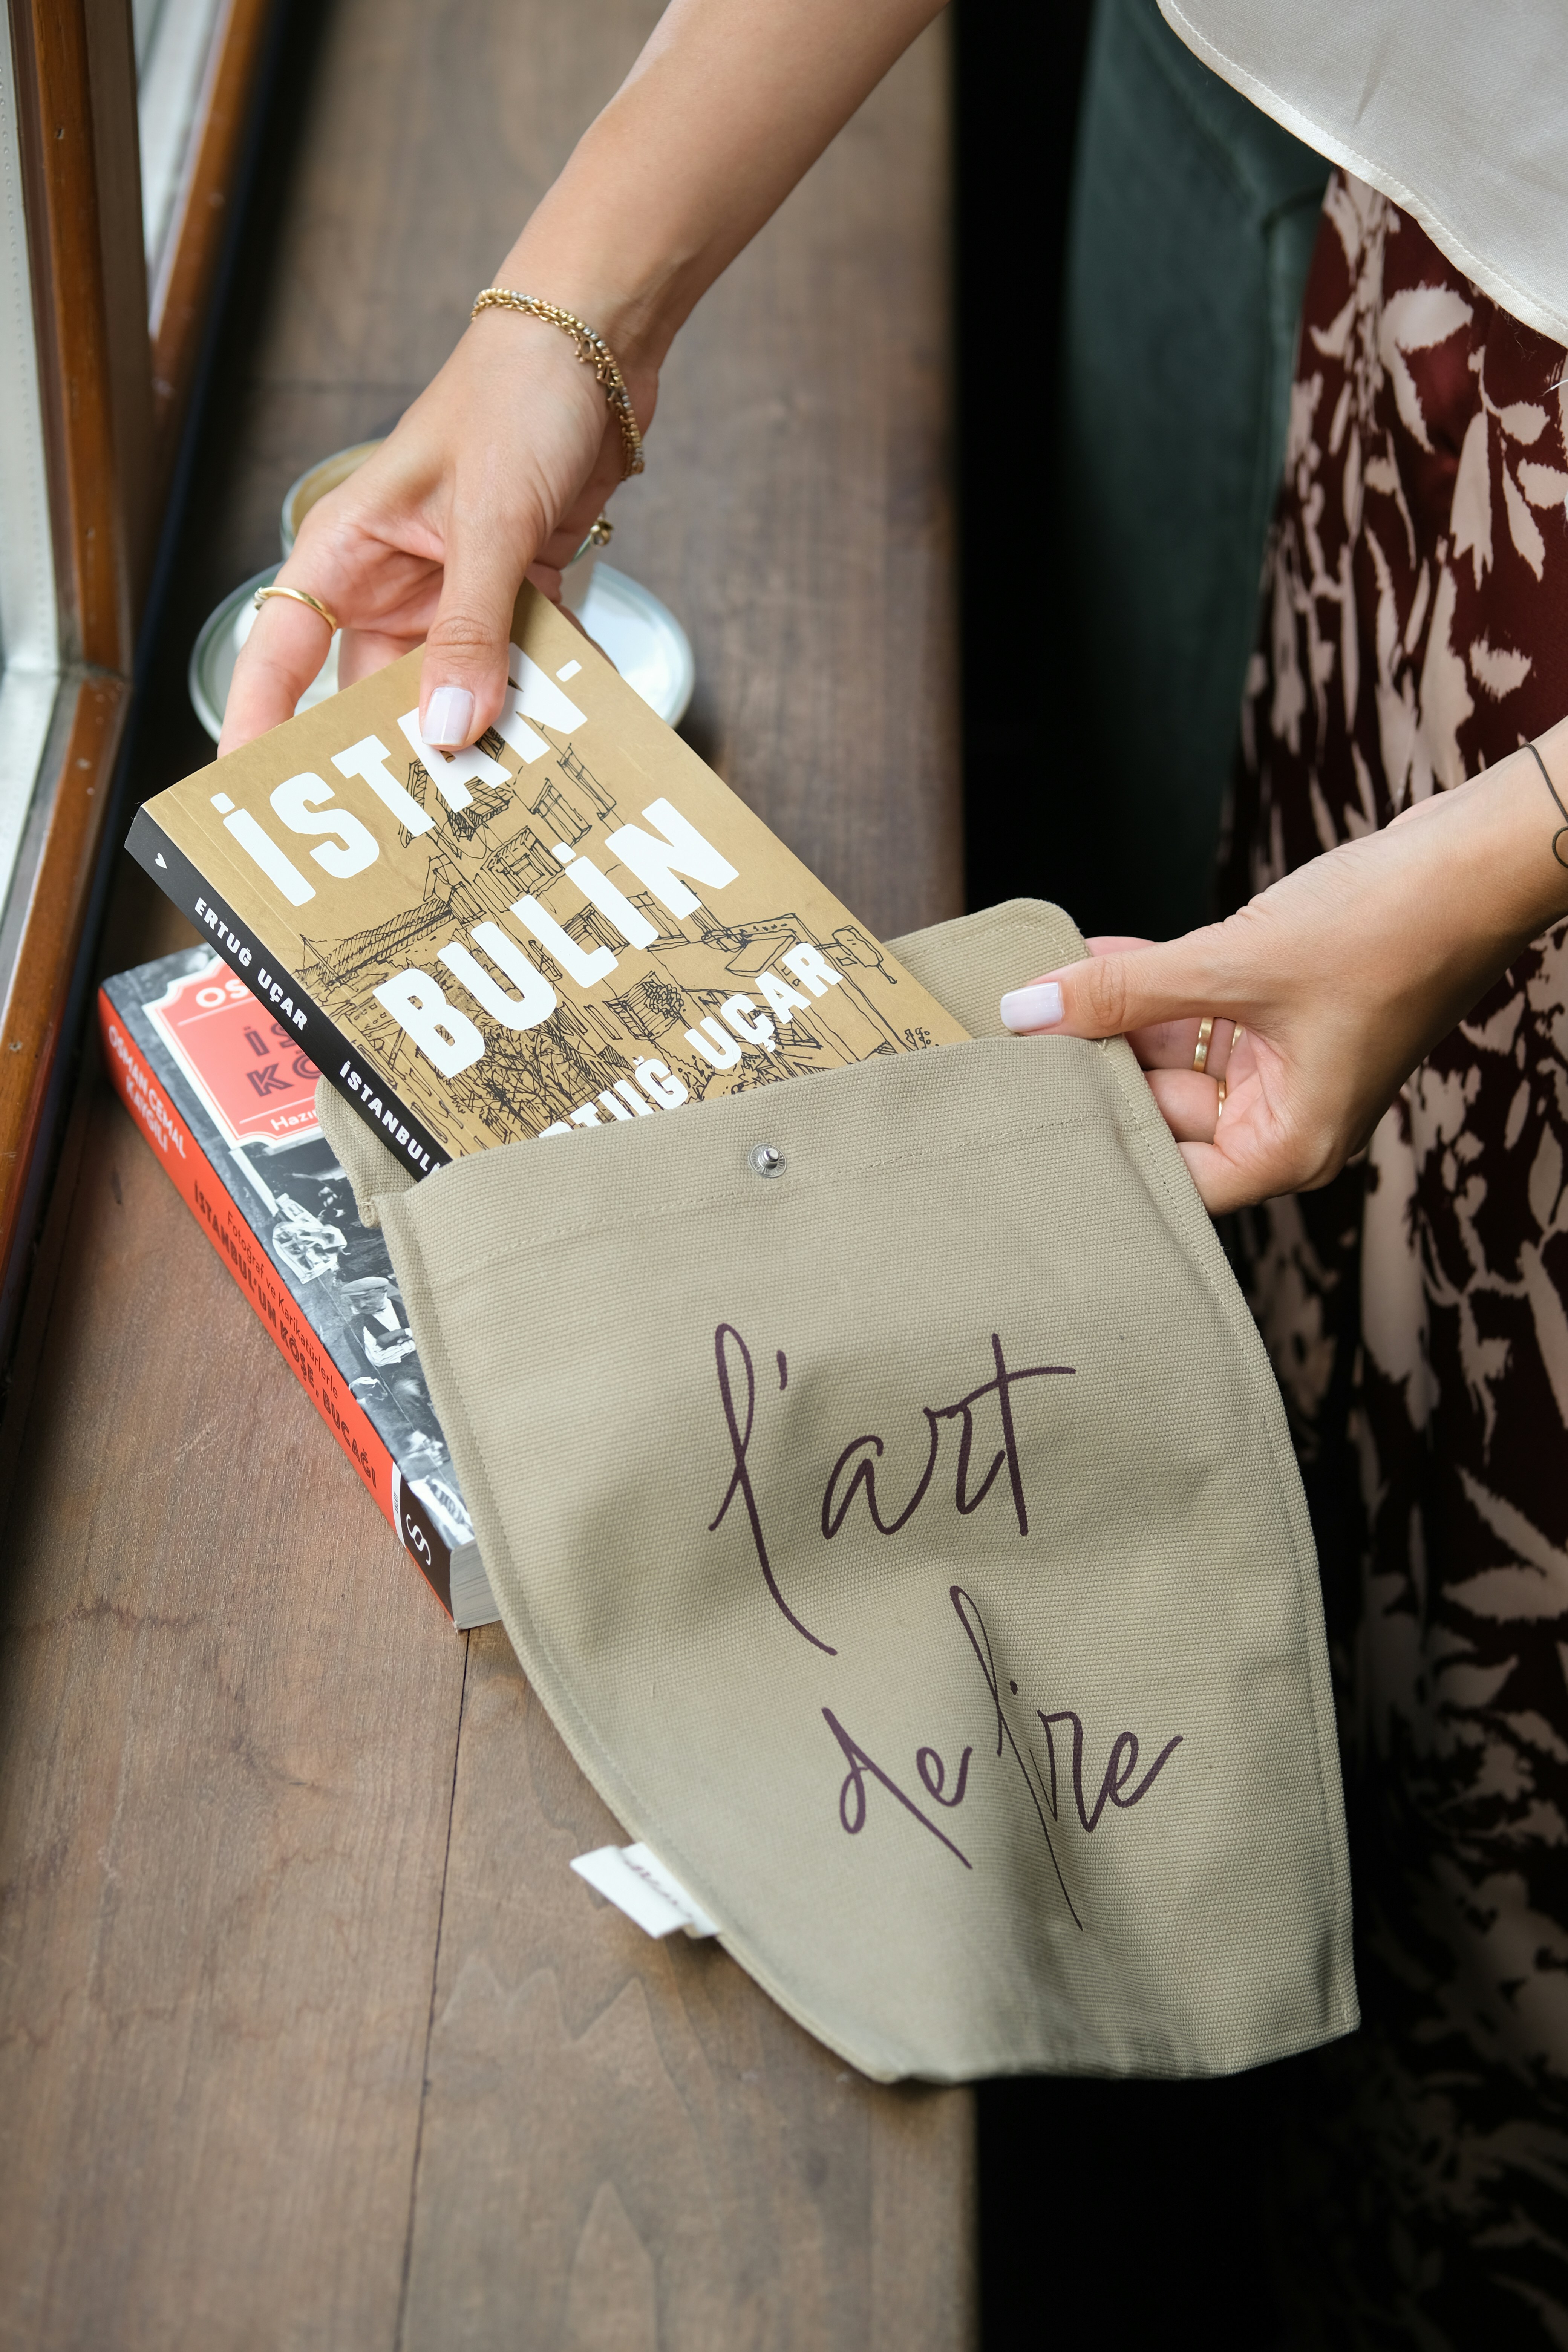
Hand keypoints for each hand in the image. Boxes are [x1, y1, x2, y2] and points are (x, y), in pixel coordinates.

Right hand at [219, 312, 644, 755]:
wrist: (597, 344)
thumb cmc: (516, 396)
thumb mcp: (489, 519)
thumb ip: (472, 629)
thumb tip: (448, 730)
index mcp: (349, 552)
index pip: (281, 653)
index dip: (262, 724)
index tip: (253, 790)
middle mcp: (395, 581)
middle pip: (377, 692)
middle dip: (403, 752)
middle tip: (423, 825)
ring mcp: (457, 592)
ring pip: (456, 688)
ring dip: (485, 730)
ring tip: (508, 790)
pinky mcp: (519, 591)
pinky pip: (521, 665)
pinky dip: (543, 693)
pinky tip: (568, 732)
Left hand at [998, 740, 1567, 1213]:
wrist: (1470, 861)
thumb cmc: (1386, 931)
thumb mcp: (1233, 965)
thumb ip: (1124, 993)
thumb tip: (1027, 1011)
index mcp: (1289, 1146)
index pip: (1170, 1181)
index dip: (1098, 1144)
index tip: (1026, 1111)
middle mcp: (1285, 1118)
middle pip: (1163, 1116)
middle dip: (1094, 1069)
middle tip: (1012, 1037)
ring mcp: (1282, 1064)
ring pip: (1171, 1056)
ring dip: (1112, 1017)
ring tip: (1036, 987)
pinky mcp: (1278, 1012)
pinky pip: (1193, 1009)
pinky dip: (1147, 984)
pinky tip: (1084, 955)